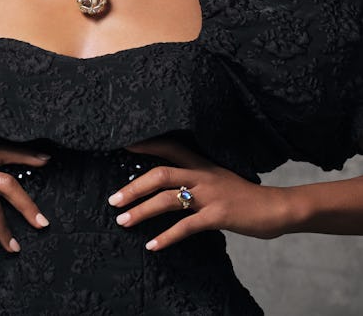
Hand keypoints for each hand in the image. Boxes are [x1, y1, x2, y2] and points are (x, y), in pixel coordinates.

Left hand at [107, 136, 289, 250]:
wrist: (277, 207)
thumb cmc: (245, 195)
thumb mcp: (219, 179)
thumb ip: (196, 179)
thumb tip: (172, 186)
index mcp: (202, 164)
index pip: (170, 148)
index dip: (147, 145)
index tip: (124, 145)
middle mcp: (203, 175)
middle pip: (161, 174)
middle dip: (134, 187)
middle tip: (113, 199)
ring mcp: (210, 194)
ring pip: (168, 198)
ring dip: (142, 211)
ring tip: (123, 221)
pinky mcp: (218, 215)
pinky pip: (186, 226)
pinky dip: (166, 236)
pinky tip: (152, 245)